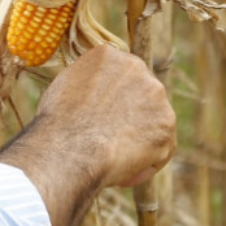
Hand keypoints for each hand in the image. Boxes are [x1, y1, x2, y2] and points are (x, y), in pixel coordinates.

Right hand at [0, 45, 175, 225]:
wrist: (71, 148)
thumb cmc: (59, 122)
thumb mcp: (66, 85)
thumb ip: (89, 82)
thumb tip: (94, 92)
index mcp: (109, 54)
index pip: (119, 74)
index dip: (113, 98)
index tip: (102, 116)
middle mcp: (137, 67)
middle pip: (140, 93)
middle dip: (129, 114)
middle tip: (109, 137)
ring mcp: (156, 96)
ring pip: (152, 121)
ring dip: (138, 139)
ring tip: (113, 158)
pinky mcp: (166, 126)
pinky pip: (160, 148)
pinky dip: (145, 162)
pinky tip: (123, 171)